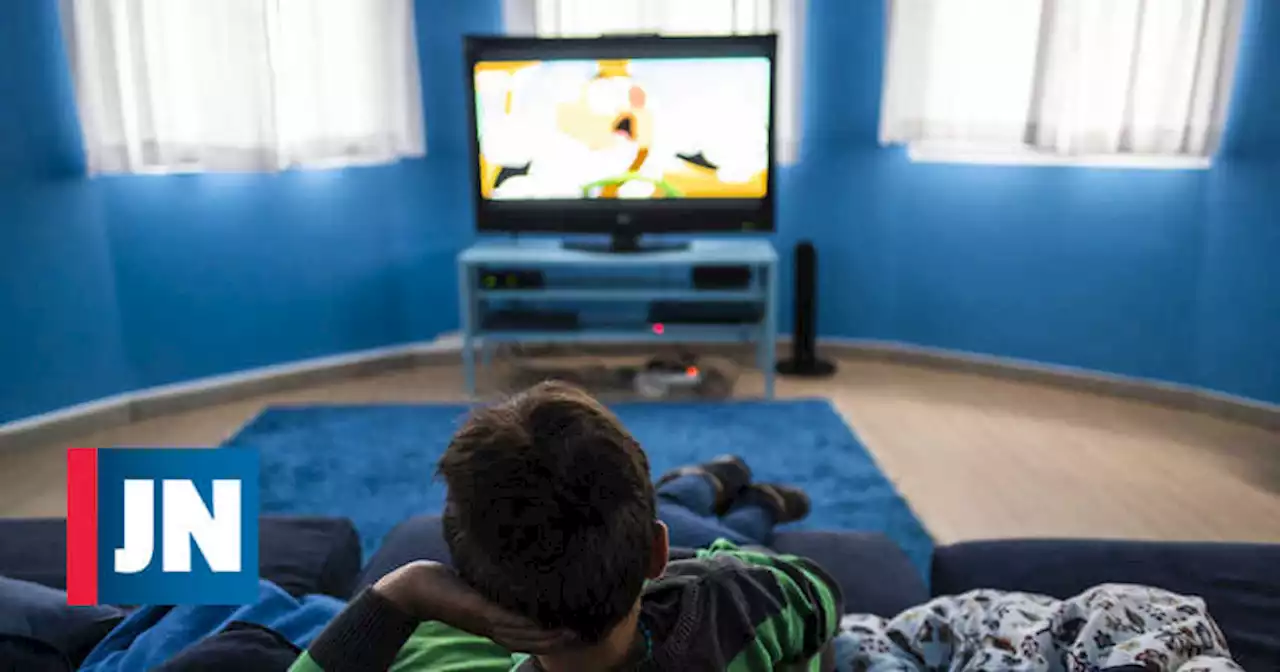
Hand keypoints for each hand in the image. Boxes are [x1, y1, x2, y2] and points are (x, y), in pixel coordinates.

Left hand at [374, 561, 578, 653]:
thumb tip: (517, 564)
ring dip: (546, 636)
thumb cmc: (447, 583)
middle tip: (582, 635)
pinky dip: (525, 622)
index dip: (552, 637)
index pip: (529, 637)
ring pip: (522, 634)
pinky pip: (505, 619)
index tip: (576, 629)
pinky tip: (542, 619)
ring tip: (570, 631)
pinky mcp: (477, 610)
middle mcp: (492, 627)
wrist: (416, 588)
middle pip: (530, 642)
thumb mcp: (480, 584)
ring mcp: (485, 620)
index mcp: (495, 623)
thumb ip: (498, 582)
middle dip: (556, 641)